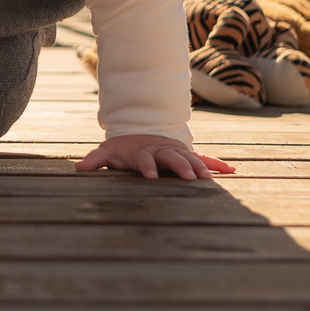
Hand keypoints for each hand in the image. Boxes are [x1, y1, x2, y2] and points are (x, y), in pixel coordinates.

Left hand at [74, 134, 235, 179]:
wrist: (140, 132)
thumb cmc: (123, 148)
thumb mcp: (108, 152)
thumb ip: (95, 159)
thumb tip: (78, 168)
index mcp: (143, 152)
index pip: (144, 160)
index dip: (146, 167)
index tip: (150, 176)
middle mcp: (161, 151)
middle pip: (171, 159)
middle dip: (179, 167)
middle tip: (188, 177)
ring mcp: (175, 152)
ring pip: (189, 159)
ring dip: (199, 167)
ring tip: (209, 178)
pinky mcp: (186, 156)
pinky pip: (203, 159)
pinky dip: (216, 164)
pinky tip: (231, 171)